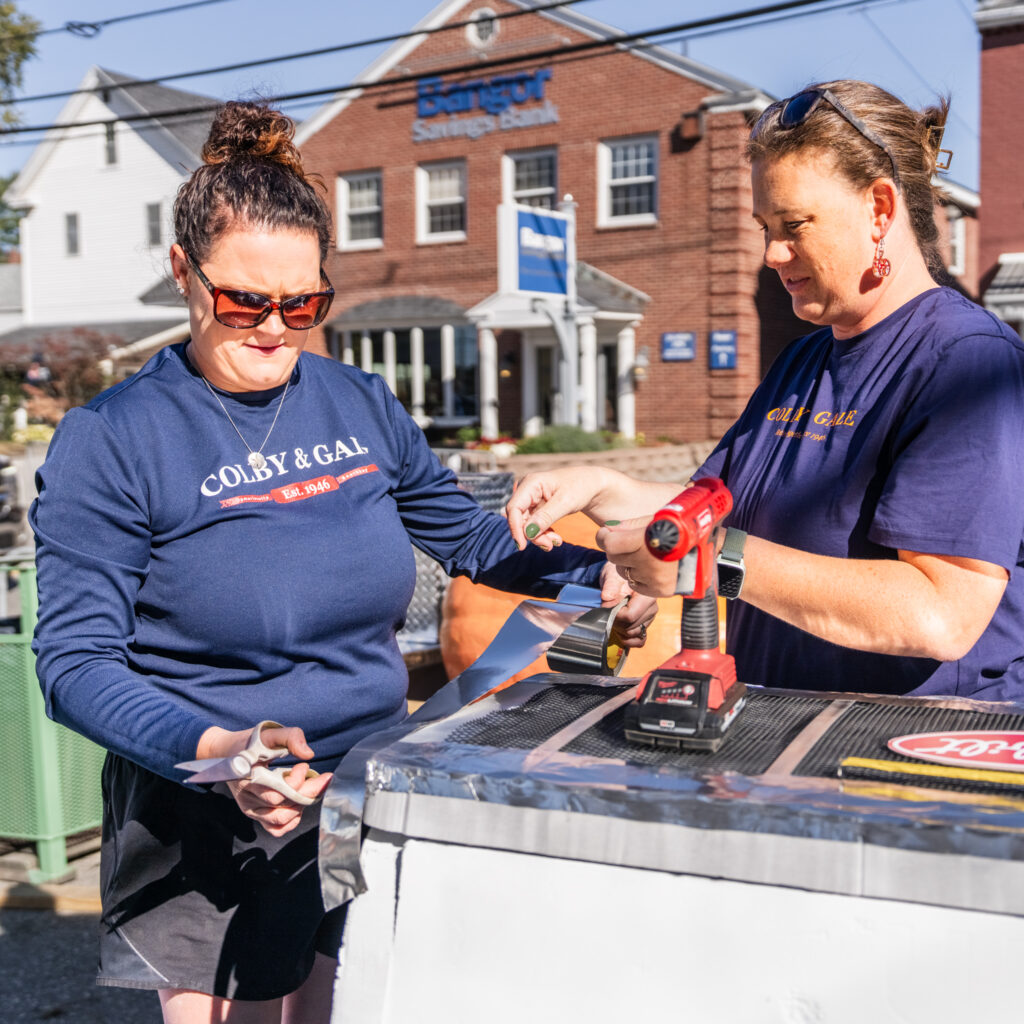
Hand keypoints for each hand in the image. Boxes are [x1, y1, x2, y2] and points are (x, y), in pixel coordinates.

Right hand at [195, 724, 332, 836]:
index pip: (277, 791)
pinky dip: (291, 821)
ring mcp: (250, 808)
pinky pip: (275, 829)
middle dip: (307, 791)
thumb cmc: (250, 742)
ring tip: (305, 788)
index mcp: (248, 776)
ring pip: (281, 819)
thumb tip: (308, 754)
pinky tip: (297, 804)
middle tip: (317, 777)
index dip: (297, 781)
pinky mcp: (255, 815)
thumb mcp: (270, 733)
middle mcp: (247, 796)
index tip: (303, 766)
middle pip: (283, 805)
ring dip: (300, 805)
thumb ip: (291, 737)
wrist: (227, 753)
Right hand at [506, 467, 605, 551]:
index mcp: (531, 483)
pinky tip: (555, 538)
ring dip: (539, 537)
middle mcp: (528, 490)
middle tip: (549, 545)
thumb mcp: (566, 502)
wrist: (593, 485)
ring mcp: (532, 499)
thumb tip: (528, 532)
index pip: (514, 508)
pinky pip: (534, 525)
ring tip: (556, 542)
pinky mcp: (538, 508)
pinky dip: (543, 534)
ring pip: (526, 524)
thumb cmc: (581, 487)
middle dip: (532, 534)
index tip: (522, 546)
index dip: (515, 528)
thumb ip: (546, 517)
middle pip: (519, 518)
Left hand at [596, 518, 680, 597]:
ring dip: (629, 564)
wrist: (703, 547)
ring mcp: (653, 578)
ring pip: (624, 572)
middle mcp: (646, 563)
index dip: (604, 536)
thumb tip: (608, 529)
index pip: (608, 543)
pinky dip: (639, 577)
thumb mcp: (651, 520)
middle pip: (614, 558)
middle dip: (618, 550)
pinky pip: (635, 585)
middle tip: (630, 543)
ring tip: (647, 555)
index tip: (607, 533)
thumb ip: (627, 526)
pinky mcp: (659, 590)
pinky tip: (651, 567)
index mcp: (643, 541)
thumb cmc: (676, 529)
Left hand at [599, 561, 657, 646]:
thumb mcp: (612, 576)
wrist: (620, 579)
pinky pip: (640, 640)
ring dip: (620, 630)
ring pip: (634, 633)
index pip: (631, 615)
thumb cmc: (617, 576)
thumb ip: (610, 586)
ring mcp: (650, 617)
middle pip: (632, 626)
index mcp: (647, 594)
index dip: (616, 615)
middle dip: (616, 622)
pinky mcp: (645, 625)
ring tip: (613, 618)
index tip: (607, 607)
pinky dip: (629, 640)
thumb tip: (607, 597)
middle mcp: (652, 607)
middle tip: (608, 611)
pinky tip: (620, 633)